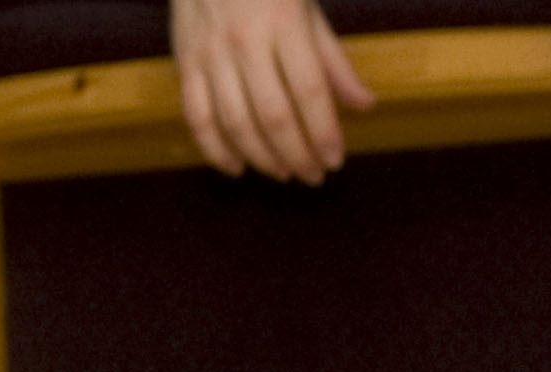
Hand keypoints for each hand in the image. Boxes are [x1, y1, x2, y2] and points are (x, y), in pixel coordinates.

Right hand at [171, 0, 372, 179]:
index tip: (335, 160)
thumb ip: (333, 60)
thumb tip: (364, 105)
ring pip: (235, 122)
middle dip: (297, 154)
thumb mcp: (307, 9)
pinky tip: (237, 167)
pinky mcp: (186, 63)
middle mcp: (246, 42)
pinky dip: (215, 150)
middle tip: (313, 176)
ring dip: (262, 158)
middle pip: (273, 116)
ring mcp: (212, 54)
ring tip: (283, 173)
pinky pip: (197, 117)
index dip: (324, 133)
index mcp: (285, 23)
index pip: (309, 91)